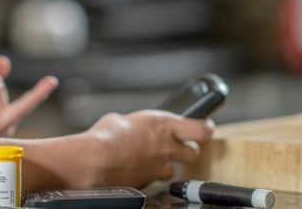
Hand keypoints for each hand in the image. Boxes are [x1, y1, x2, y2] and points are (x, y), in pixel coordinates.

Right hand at [85, 110, 213, 187]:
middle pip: (193, 152)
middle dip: (187, 150)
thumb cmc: (105, 137)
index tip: (205, 127)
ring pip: (173, 169)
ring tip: (149, 159)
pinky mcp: (148, 183)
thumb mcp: (121, 119)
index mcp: (163, 125)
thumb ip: (135, 124)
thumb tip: (132, 128)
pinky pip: (153, 178)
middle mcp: (166, 147)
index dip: (205, 129)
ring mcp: (158, 167)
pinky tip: (134, 168)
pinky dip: (147, 174)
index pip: (200, 129)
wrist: (95, 161)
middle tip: (178, 146)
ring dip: (165, 165)